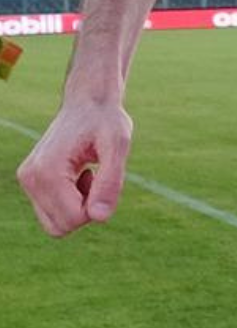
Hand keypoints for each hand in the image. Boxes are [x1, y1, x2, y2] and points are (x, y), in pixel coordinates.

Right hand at [17, 99, 132, 236]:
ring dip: (78, 207)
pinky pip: (52, 213)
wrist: (89, 101)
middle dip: (86, 210)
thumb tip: (99, 217)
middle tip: (98, 177)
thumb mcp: (118, 145)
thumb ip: (111, 182)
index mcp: (47, 170)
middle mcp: (30, 178)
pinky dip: (70, 202)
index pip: (73, 219)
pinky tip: (80, 175)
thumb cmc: (106, 119)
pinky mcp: (31, 182)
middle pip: (61, 227)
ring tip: (89, 175)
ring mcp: (27, 181)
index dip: (97, 206)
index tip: (104, 176)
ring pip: (55, 224)